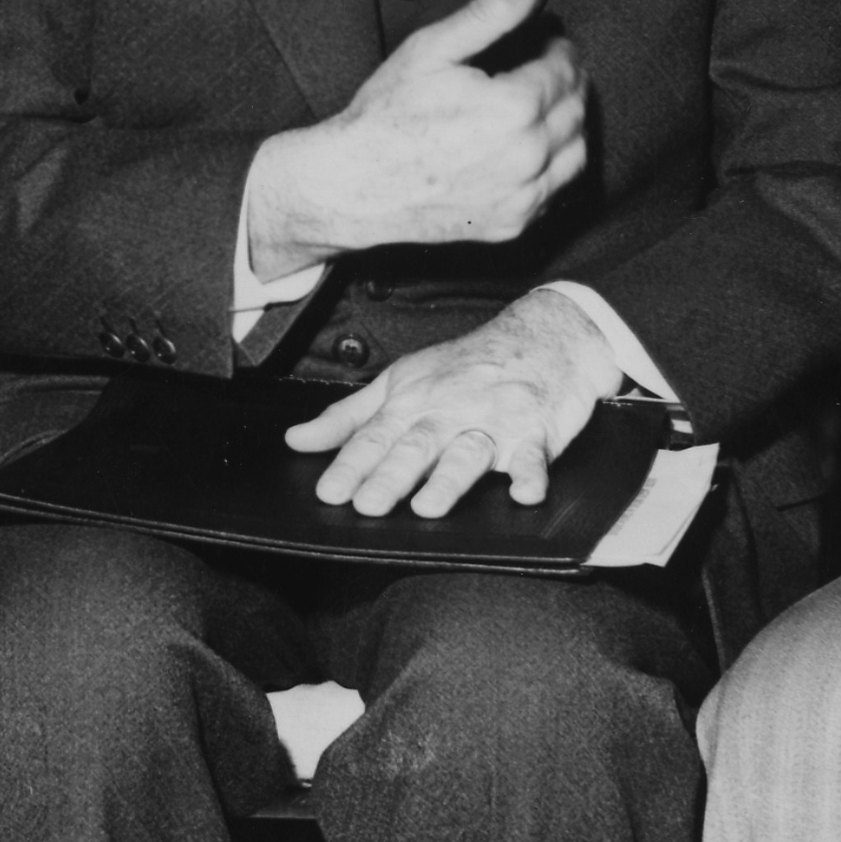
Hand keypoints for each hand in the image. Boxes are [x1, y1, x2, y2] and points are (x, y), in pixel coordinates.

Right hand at [246, 0, 586, 280]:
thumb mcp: (432, 49)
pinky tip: (531, 148)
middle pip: (576, 110)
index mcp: (513, 108)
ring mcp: (522, 196)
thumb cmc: (387, 115)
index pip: (565, 70)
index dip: (562, 50)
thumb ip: (489, 13)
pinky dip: (554, 166)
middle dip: (570, 82)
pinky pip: (554, 191)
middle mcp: (527, 156)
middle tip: (551, 68)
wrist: (354, 185)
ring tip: (547, 106)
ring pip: (576, 153)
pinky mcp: (511, 224)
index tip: (552, 42)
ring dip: (571, 124)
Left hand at [285, 285, 622, 516]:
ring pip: (466, 453)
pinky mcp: (534, 432)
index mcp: (414, 401)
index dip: (351, 465)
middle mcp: (449, 411)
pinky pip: (533, 456)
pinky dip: (530, 476)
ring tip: (429, 506)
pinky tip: (523, 494)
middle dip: (391, 476)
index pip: (375, 436)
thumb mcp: (401, 381)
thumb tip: (296, 441)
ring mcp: (492, 422)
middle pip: (416, 446)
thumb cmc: (468, 365)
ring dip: (449, 479)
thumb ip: (348, 417)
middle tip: (368, 506)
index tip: (329, 493)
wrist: (544, 334)